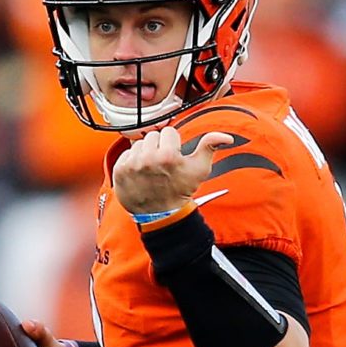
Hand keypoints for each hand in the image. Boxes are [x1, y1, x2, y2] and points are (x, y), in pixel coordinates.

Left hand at [111, 127, 235, 216]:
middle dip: (159, 147)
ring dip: (145, 153)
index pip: (168, 132)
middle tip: (163, 165)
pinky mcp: (119, 170)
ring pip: (138, 143)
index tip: (174, 158)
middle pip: (152, 135)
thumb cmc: (181, 191)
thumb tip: (225, 137)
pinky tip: (140, 173)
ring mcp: (131, 164)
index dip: (174, 144)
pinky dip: (132, 161)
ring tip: (151, 169)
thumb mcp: (200, 170)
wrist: (162, 214)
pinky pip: (125, 153)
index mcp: (168, 155)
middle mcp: (148, 158)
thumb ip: (210, 148)